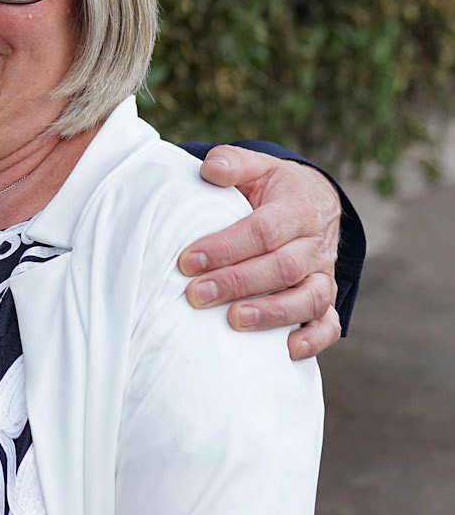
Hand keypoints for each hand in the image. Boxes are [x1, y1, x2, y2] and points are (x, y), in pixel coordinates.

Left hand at [182, 146, 341, 360]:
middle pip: (281, 267)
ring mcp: (324, 274)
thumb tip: (210, 168)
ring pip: (309, 298)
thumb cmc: (274, 189)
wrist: (316, 202)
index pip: (262, 231)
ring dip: (271, 313)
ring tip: (233, 321)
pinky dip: (313, 340)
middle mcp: (315, 244)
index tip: (186, 261)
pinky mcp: (327, 298)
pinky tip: (286, 351)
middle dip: (236, 283)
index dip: (225, 247)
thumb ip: (233, 163)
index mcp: (297, 208)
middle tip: (196, 295)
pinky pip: (328, 323)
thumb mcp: (258, 167)